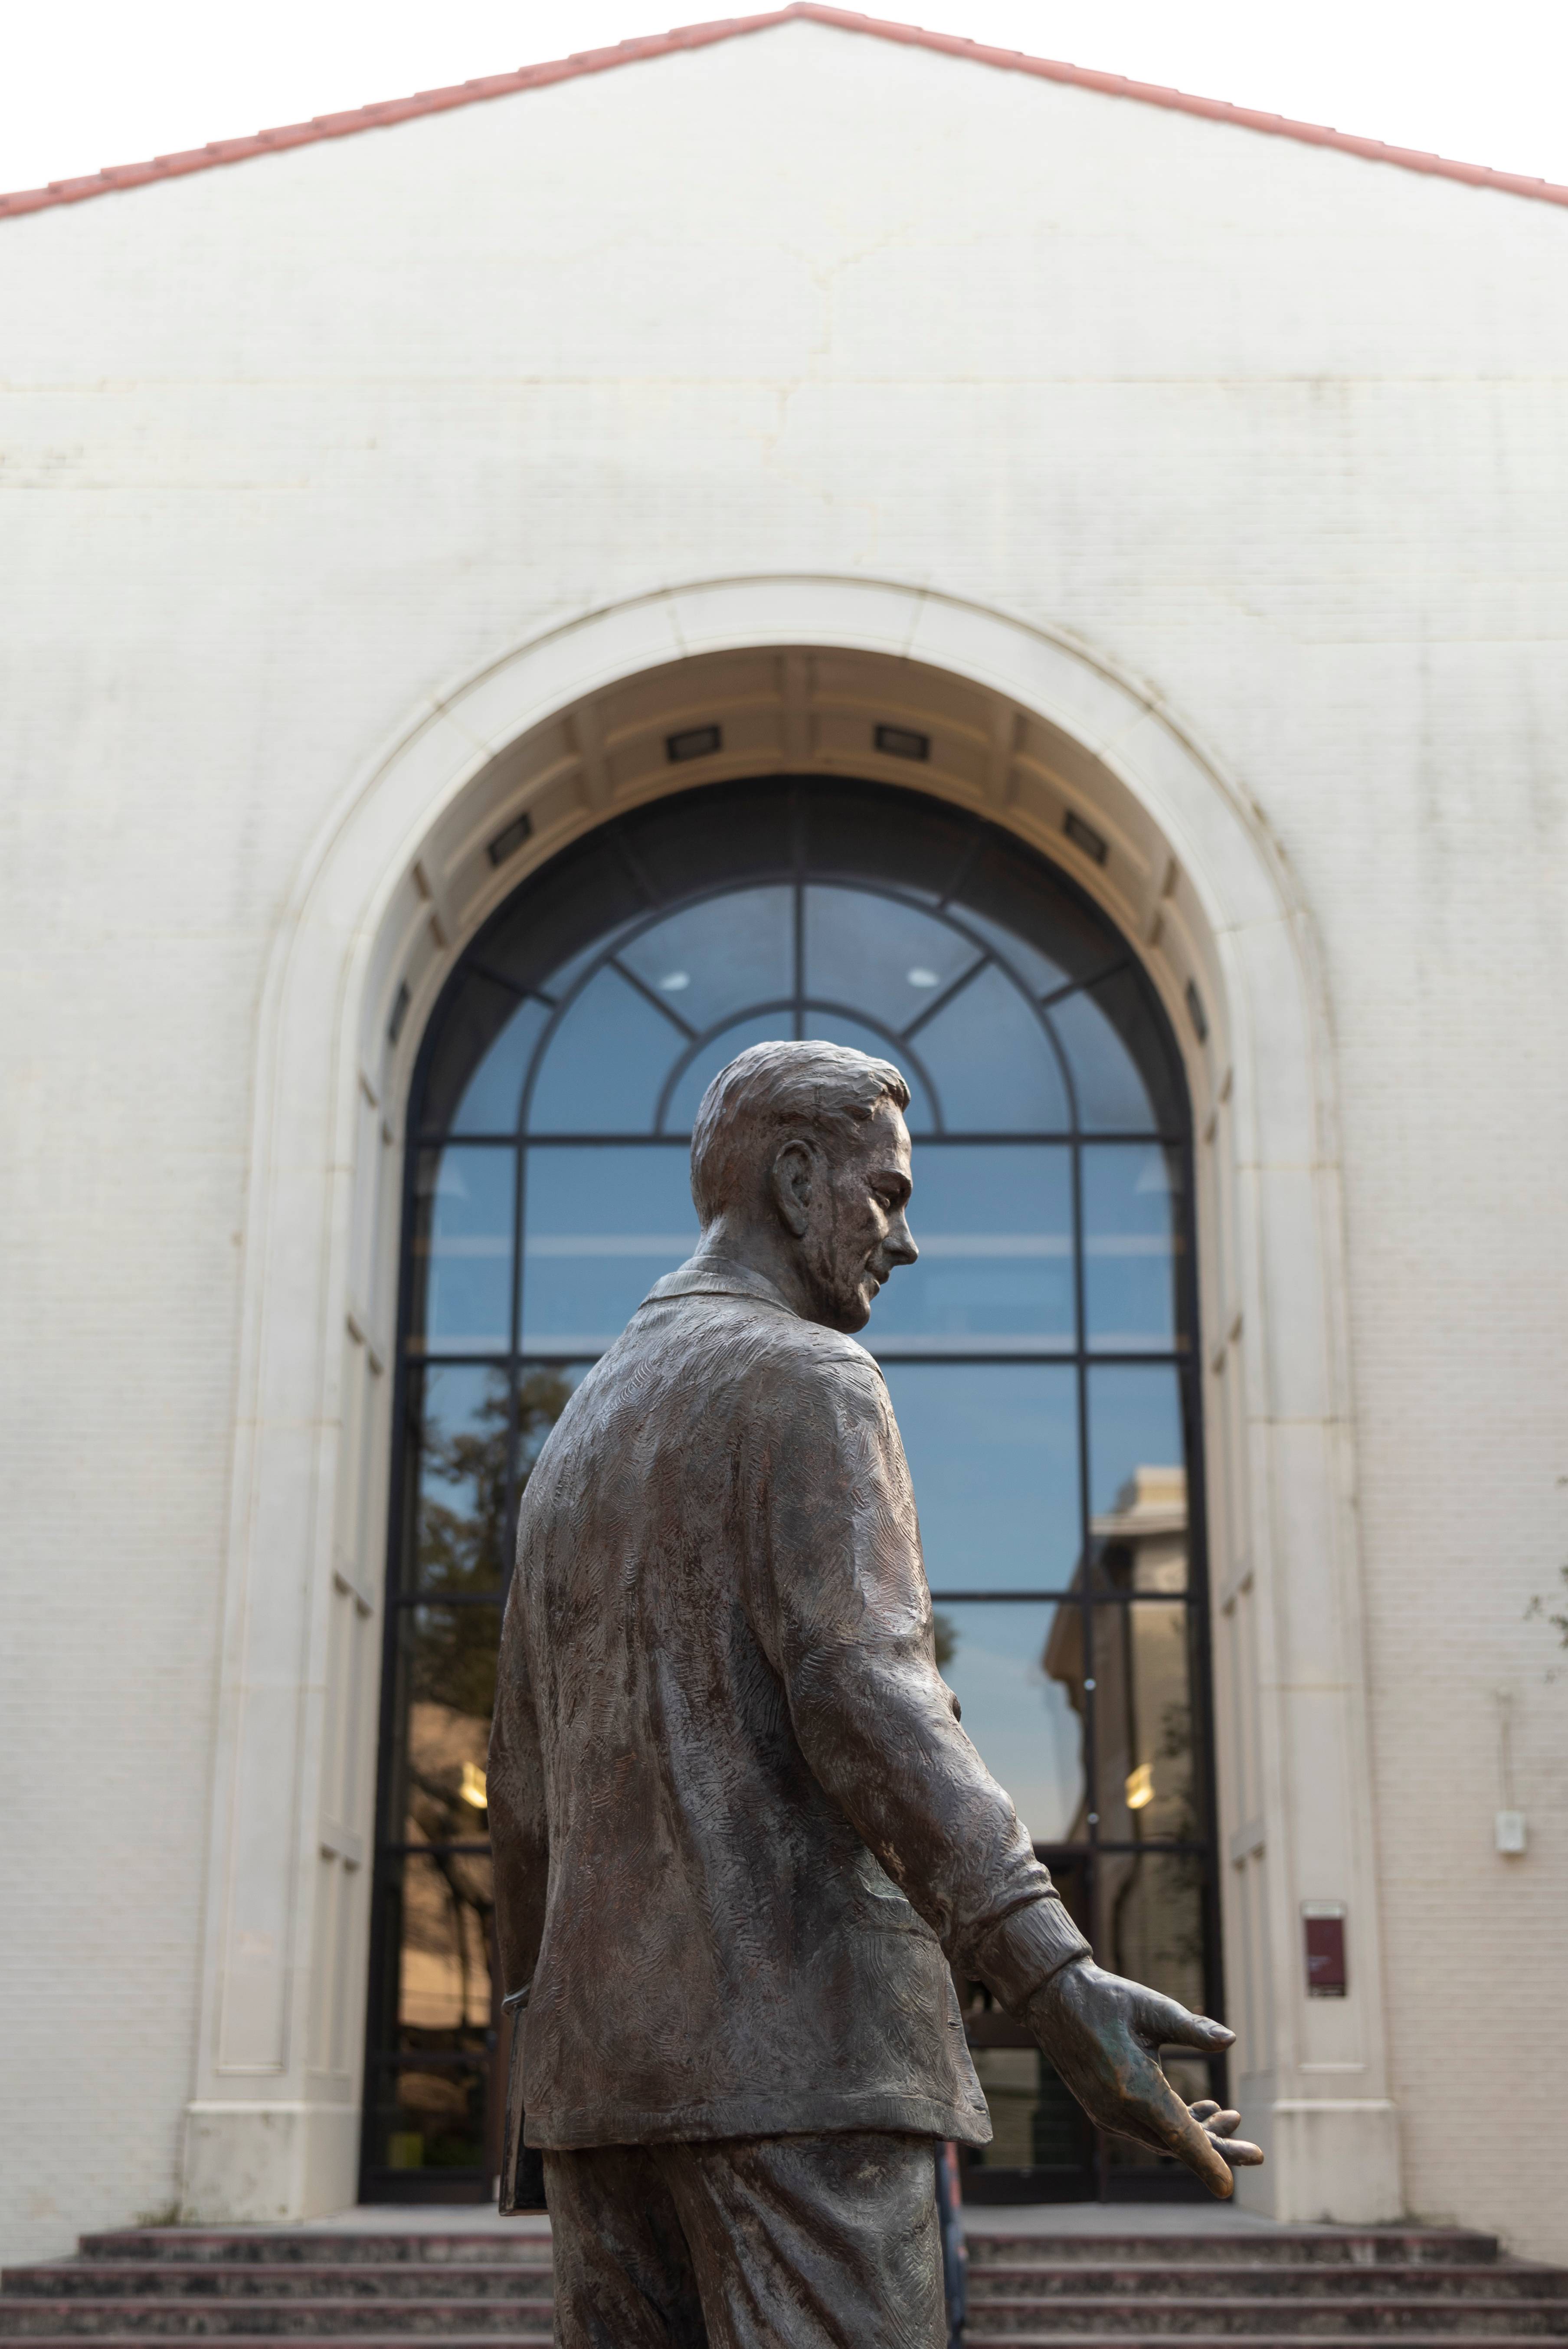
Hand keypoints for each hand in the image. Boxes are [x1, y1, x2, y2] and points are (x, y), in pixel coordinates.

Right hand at [1025, 1959, 1263, 2198]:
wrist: (1053, 1998)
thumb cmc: (1105, 1997)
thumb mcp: (1151, 2007)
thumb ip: (1192, 2027)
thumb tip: (1230, 2040)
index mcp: (1133, 2087)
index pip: (1179, 2136)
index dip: (1208, 2161)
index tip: (1228, 2188)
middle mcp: (1118, 2110)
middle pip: (1176, 2144)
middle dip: (1216, 2149)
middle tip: (1255, 2154)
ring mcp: (1107, 2114)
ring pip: (1162, 2138)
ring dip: (1197, 2134)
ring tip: (1232, 2116)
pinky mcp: (1103, 2110)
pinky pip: (1146, 2129)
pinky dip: (1174, 2125)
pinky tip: (1200, 2108)